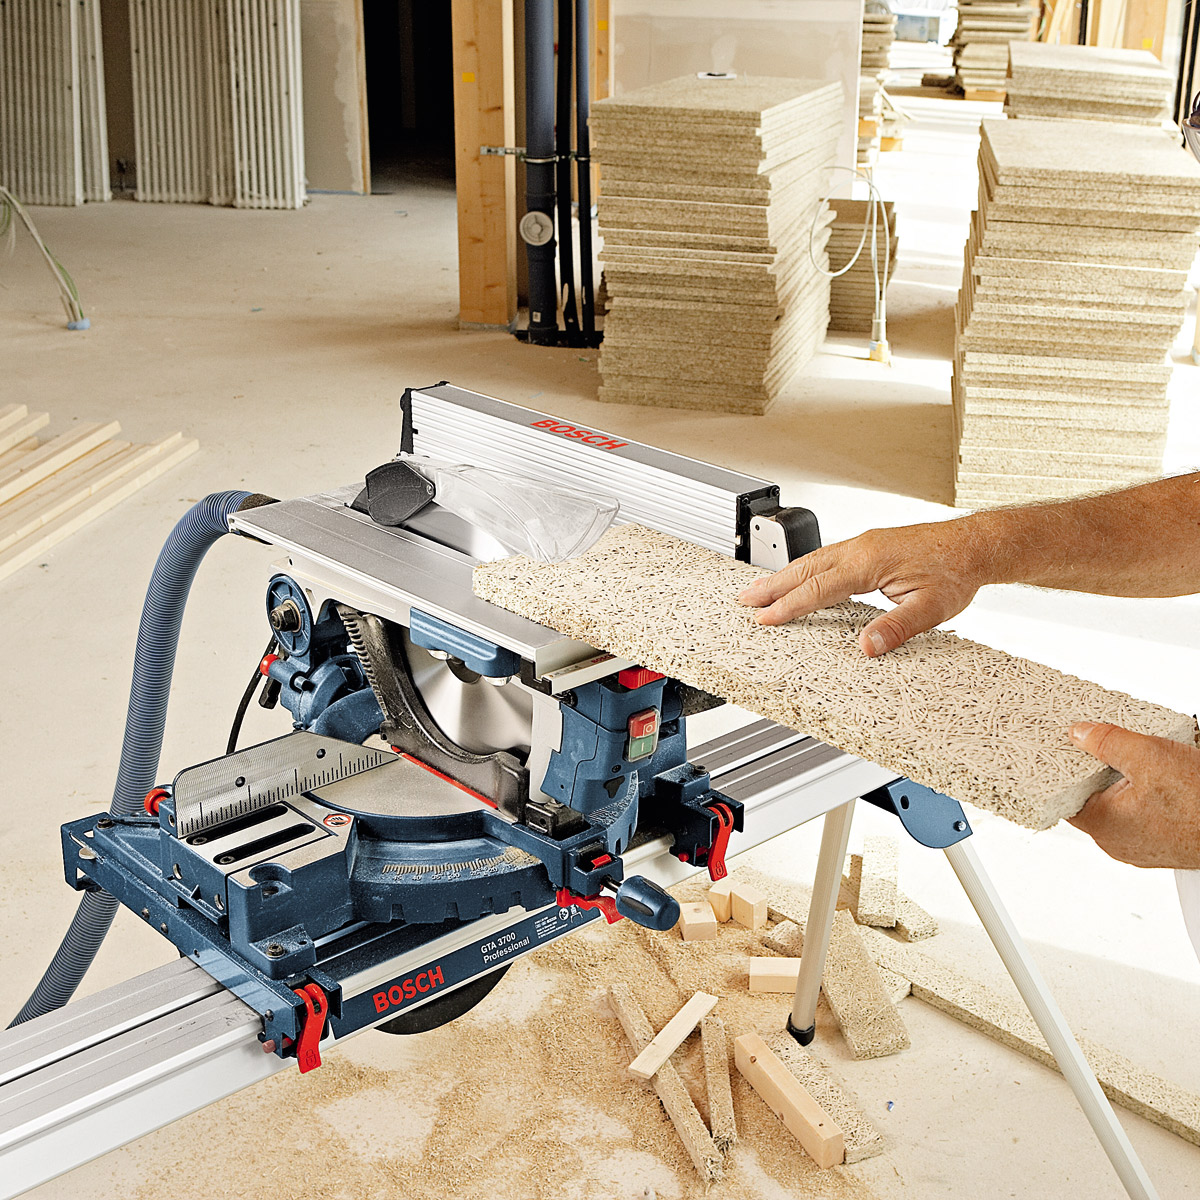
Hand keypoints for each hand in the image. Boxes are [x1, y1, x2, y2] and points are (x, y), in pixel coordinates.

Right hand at [737, 521, 986, 656]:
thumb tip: (867, 647)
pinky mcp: (870, 545)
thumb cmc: (957, 571)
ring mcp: (864, 544)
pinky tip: (799, 577)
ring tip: (761, 589)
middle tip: (745, 599)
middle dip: (772, 585)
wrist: (977, 544)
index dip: (789, 605)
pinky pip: (827, 557)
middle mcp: (861, 548)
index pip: (819, 588)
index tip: (765, 617)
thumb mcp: (932, 607)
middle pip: (805, 568)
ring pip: (813, 560)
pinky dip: (805, 569)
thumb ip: (897, 628)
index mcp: (870, 561)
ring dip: (784, 575)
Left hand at [1068, 721, 1199, 868]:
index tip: (1065, 750)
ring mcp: (1140, 845)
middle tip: (1108, 748)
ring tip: (1141, 763)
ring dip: (1125, 782)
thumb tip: (1080, 733)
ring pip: (1118, 805)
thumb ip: (1107, 742)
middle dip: (1097, 771)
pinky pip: (1141, 813)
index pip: (1062, 796)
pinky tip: (1161, 780)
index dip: (1062, 770)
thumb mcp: (1148, 756)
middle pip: (1090, 798)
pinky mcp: (1162, 843)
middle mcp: (1116, 842)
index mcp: (1102, 825)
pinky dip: (1144, 795)